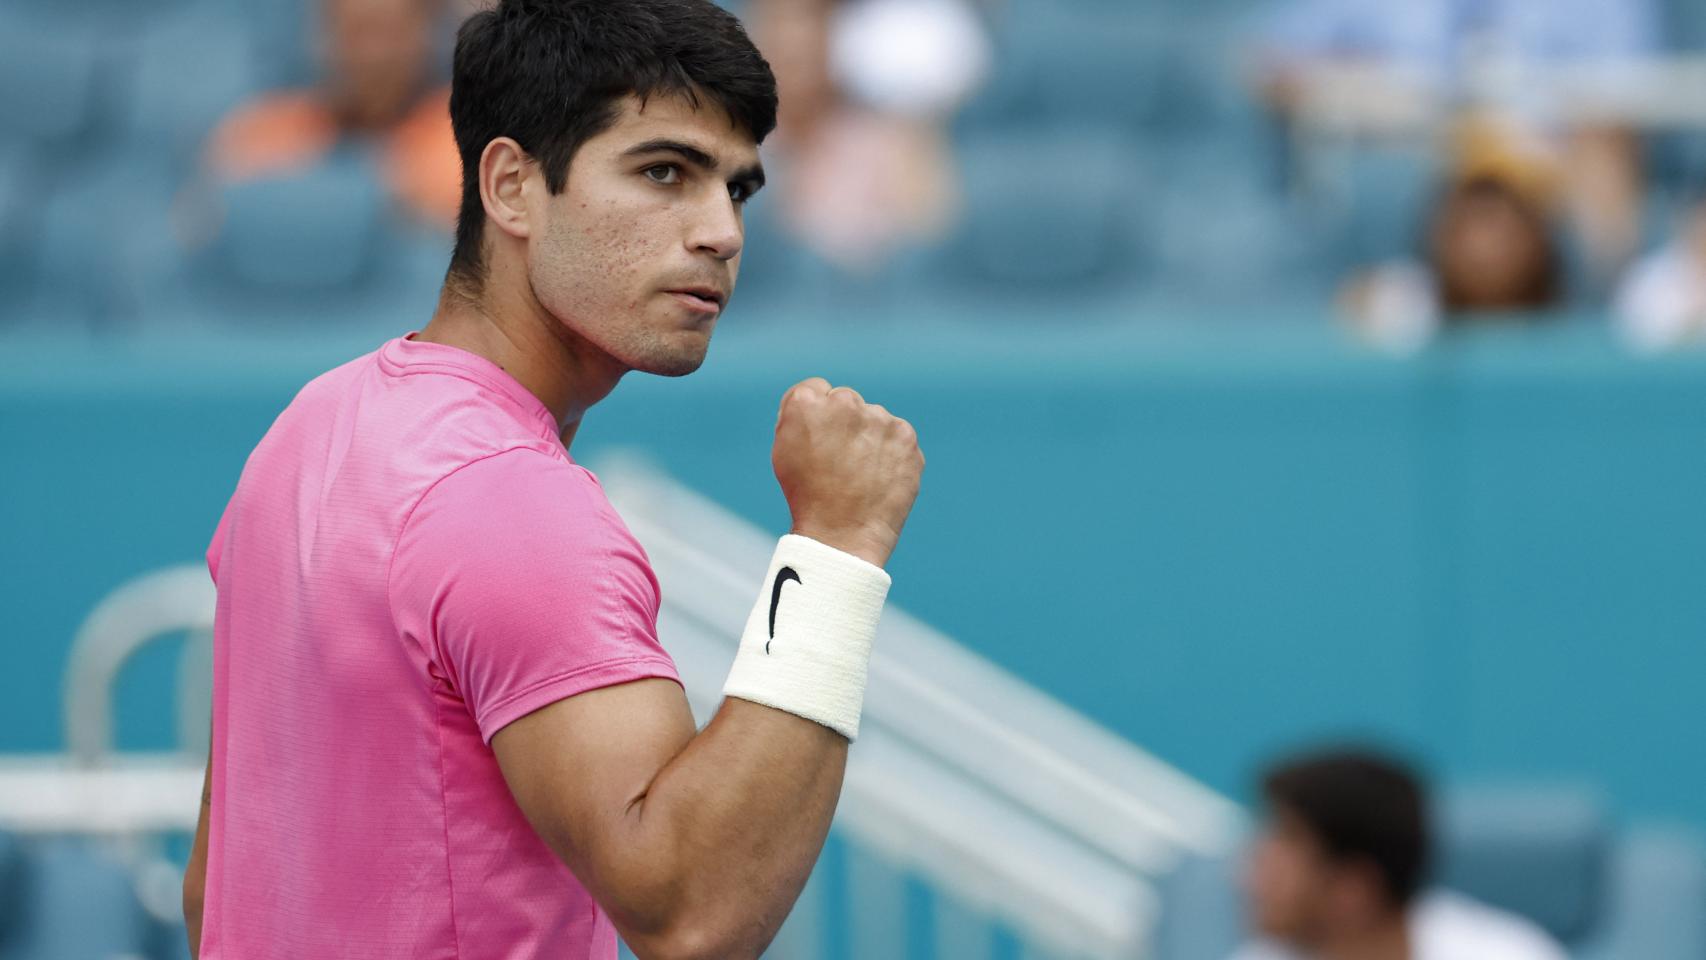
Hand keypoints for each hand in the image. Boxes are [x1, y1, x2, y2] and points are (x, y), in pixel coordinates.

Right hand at [772, 378, 923, 567]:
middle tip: (838, 462)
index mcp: (807, 402)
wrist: (842, 535)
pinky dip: (890, 453)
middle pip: (847, 402)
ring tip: (859, 475)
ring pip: (875, 419)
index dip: (816, 418)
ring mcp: (880, 419)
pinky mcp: (906, 438)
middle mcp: (845, 402)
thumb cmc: (806, 495)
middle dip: (845, 424)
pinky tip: (878, 477)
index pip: (817, 390)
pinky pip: (897, 437)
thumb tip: (822, 398)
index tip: (818, 442)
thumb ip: (799, 413)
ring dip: (869, 438)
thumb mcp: (784, 449)